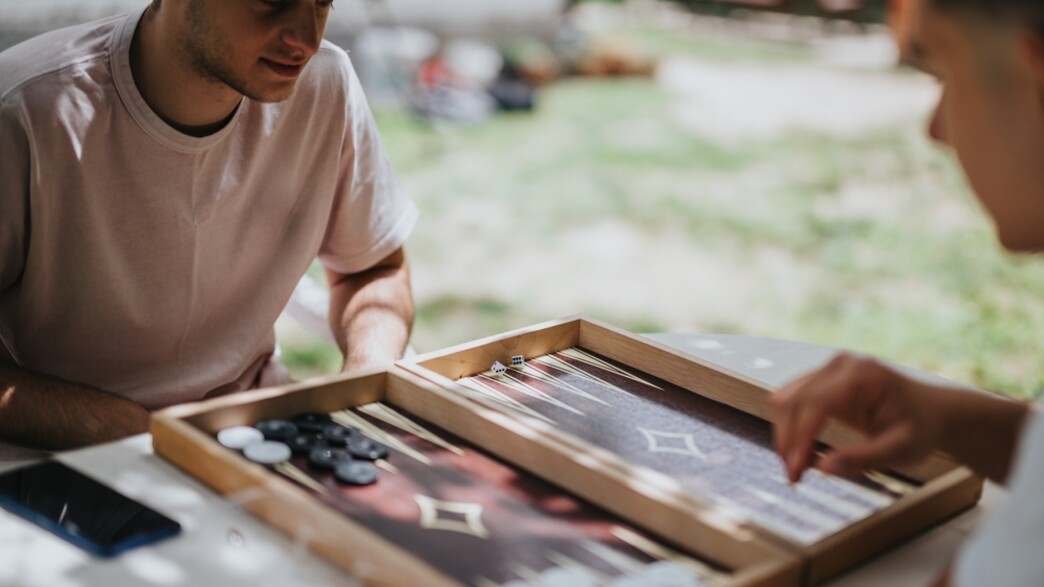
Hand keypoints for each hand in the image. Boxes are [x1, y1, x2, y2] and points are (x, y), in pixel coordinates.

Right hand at [771, 353, 944, 482]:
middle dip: (788, 439)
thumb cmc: (920, 429)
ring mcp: (829, 369)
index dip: (800, 437)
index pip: (815, 402)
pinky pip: (793, 400)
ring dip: (785, 434)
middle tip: (794, 477)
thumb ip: (863, 458)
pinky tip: (802, 451)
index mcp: (863, 375)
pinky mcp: (822, 378)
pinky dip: (792, 427)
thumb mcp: (901, 450)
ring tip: (798, 467)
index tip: (797, 470)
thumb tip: (821, 467)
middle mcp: (841, 365)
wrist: (931, 411)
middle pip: (793, 400)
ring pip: (786, 400)